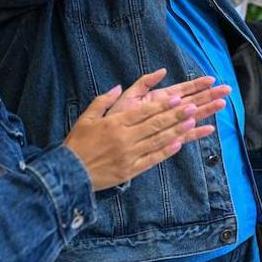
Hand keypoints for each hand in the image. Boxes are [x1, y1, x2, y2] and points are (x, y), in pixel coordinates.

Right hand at [63, 71, 226, 190]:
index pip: (143, 111)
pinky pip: (152, 160)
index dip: (162, 104)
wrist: (69, 174)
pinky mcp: (131, 170)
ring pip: (157, 140)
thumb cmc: (77, 144)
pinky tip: (179, 144)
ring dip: (176, 130)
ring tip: (192, 122)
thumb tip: (117, 87)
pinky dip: (166, 152)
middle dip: (176, 114)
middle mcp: (124, 138)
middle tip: (192, 106)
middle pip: (155, 124)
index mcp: (115, 123)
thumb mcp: (86, 118)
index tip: (177, 97)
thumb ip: (103, 101)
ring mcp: (129, 155)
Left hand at [105, 71, 228, 132]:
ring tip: (222, 104)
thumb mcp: (128, 97)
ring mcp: (167, 127)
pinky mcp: (165, 141)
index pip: (182, 90)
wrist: (106, 144)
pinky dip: (195, 134)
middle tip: (227, 90)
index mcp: (158, 100)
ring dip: (206, 111)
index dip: (196, 84)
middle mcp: (166, 112)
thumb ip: (144, 84)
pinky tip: (209, 129)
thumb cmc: (115, 120)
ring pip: (190, 117)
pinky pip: (182, 137)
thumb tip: (163, 70)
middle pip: (191, 102)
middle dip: (208, 95)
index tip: (212, 79)